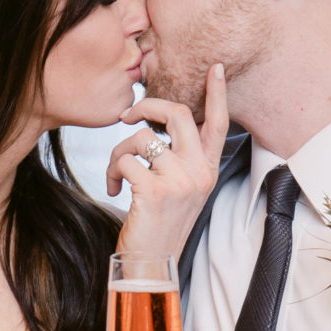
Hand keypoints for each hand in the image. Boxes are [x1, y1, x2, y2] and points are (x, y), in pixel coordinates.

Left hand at [105, 60, 227, 259]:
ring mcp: (179, 181)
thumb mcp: (180, 190)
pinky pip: (124, 160)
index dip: (217, 93)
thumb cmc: (159, 223)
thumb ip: (179, 160)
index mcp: (207, 170)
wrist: (151, 262)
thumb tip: (157, 127)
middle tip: (127, 115)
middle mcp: (199, 172)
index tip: (214, 68)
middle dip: (147, 105)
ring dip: (119, 151)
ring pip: (141, 137)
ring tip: (118, 173)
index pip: (218, 124)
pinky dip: (112, 171)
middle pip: (177, 113)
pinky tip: (116, 189)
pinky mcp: (155, 190)